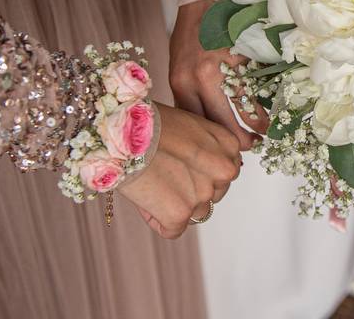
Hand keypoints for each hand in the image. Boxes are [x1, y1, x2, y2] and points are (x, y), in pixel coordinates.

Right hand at [120, 104, 241, 238]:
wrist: (123, 133)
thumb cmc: (150, 124)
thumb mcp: (192, 124)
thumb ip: (210, 148)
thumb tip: (211, 170)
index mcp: (229, 147)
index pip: (225, 173)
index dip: (202, 172)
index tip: (182, 165)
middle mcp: (224, 171)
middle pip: (214, 194)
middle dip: (193, 190)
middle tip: (164, 175)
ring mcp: (203, 193)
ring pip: (196, 213)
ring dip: (177, 206)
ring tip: (154, 184)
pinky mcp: (180, 213)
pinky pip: (173, 230)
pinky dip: (157, 220)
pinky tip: (145, 199)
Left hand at [169, 0, 267, 149]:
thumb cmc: (194, 29)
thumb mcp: (179, 62)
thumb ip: (187, 91)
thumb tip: (200, 119)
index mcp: (181, 81)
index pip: (196, 122)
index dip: (211, 140)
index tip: (222, 148)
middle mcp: (200, 79)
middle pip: (220, 123)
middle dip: (236, 141)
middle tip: (248, 147)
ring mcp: (224, 69)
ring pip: (242, 110)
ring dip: (255, 127)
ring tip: (263, 134)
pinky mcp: (245, 58)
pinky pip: (256, 89)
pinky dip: (263, 105)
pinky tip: (268, 114)